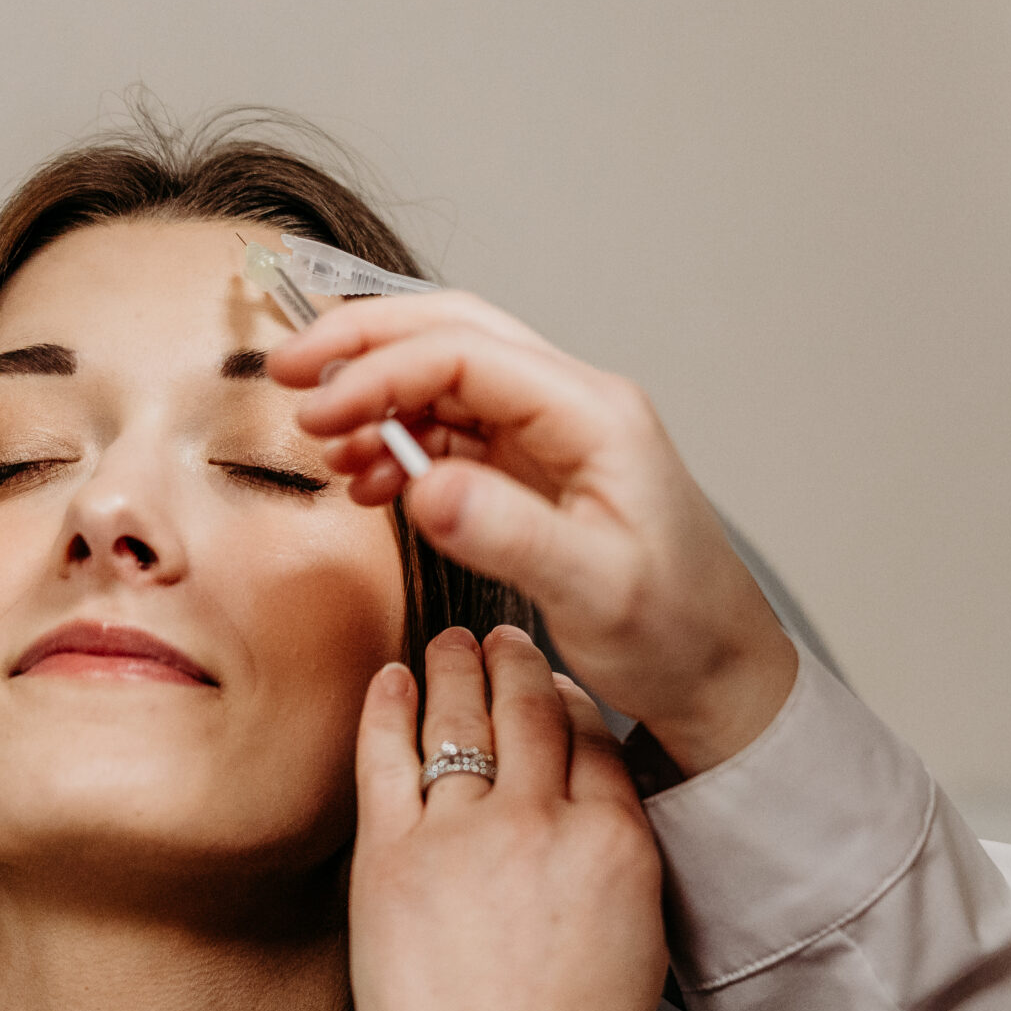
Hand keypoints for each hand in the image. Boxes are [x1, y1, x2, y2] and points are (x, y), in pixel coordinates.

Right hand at [271, 292, 796, 775]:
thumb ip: (509, 534)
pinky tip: (371, 483)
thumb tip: (425, 483)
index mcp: (595, 416)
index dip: (380, 372)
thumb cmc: (678, 634)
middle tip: (289, 373)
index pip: (466, 355)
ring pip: (448, 380)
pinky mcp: (540, 471)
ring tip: (328, 452)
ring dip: (379, 401)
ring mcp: (556, 436)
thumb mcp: (595, 592)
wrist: (720, 675)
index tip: (316, 412)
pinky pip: (457, 432)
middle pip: (453, 335)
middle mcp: (576, 408)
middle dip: (365, 346)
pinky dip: (403, 445)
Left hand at [348, 624, 669, 1010]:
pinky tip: (390, 677)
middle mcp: (541, 822)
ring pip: (461, 717)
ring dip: (457, 666)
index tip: (557, 685)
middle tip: (507, 638)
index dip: (572, 702)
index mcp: (614, 845)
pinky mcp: (390, 855)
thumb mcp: (639, 946)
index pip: (595, 741)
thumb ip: (620, 861)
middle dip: (519, 662)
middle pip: (531, 710)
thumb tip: (593, 809)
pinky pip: (387, 755)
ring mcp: (461, 833)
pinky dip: (388, 705)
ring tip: (454, 642)